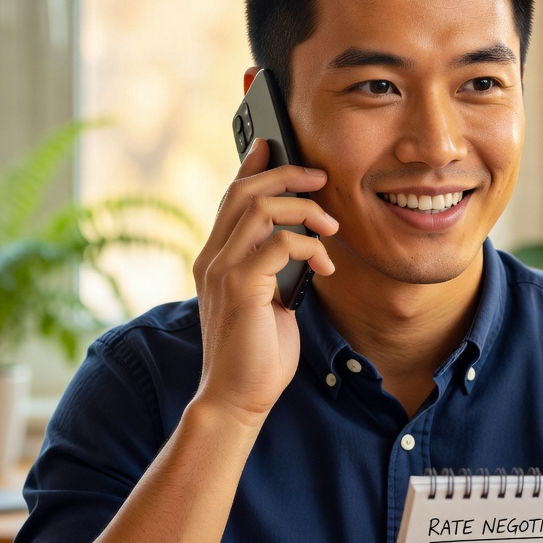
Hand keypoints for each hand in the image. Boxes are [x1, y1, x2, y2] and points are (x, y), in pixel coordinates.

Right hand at [192, 138, 338, 422]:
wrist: (236, 398)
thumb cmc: (256, 353)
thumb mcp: (266, 300)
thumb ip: (272, 269)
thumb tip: (301, 243)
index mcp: (216, 258)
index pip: (230, 198)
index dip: (252, 166)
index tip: (274, 144)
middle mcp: (212, 258)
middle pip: (244, 191)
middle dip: (286, 175)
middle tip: (320, 178)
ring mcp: (222, 271)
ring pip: (261, 209)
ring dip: (304, 209)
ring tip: (330, 227)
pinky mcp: (240, 287)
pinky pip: (280, 244)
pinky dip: (310, 246)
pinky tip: (326, 265)